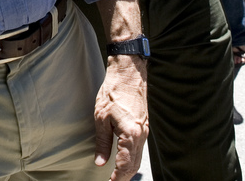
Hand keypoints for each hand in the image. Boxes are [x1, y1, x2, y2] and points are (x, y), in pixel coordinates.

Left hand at [94, 55, 148, 180]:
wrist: (128, 74)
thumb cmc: (114, 92)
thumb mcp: (101, 117)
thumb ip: (102, 142)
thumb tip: (100, 162)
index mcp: (131, 134)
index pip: (125, 165)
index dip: (118, 178)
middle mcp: (141, 135)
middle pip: (134, 165)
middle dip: (124, 177)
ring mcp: (144, 130)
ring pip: (138, 157)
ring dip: (128, 170)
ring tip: (117, 177)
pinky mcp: (142, 126)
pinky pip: (139, 148)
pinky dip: (132, 159)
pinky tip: (124, 162)